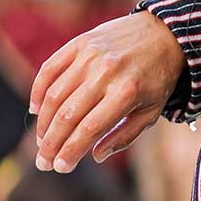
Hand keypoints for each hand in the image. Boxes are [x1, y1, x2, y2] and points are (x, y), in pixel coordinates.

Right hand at [30, 10, 185, 172]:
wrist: (164, 34)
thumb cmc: (158, 79)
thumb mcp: (151, 111)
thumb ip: (125, 135)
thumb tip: (96, 156)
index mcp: (127, 93)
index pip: (90, 129)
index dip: (71, 150)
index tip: (60, 167)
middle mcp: (106, 73)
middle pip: (68, 115)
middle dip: (52, 143)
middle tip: (43, 162)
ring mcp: (90, 56)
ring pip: (55, 95)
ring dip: (44, 123)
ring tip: (42, 141)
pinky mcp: (80, 43)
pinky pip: (50, 69)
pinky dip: (39, 91)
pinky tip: (37, 110)